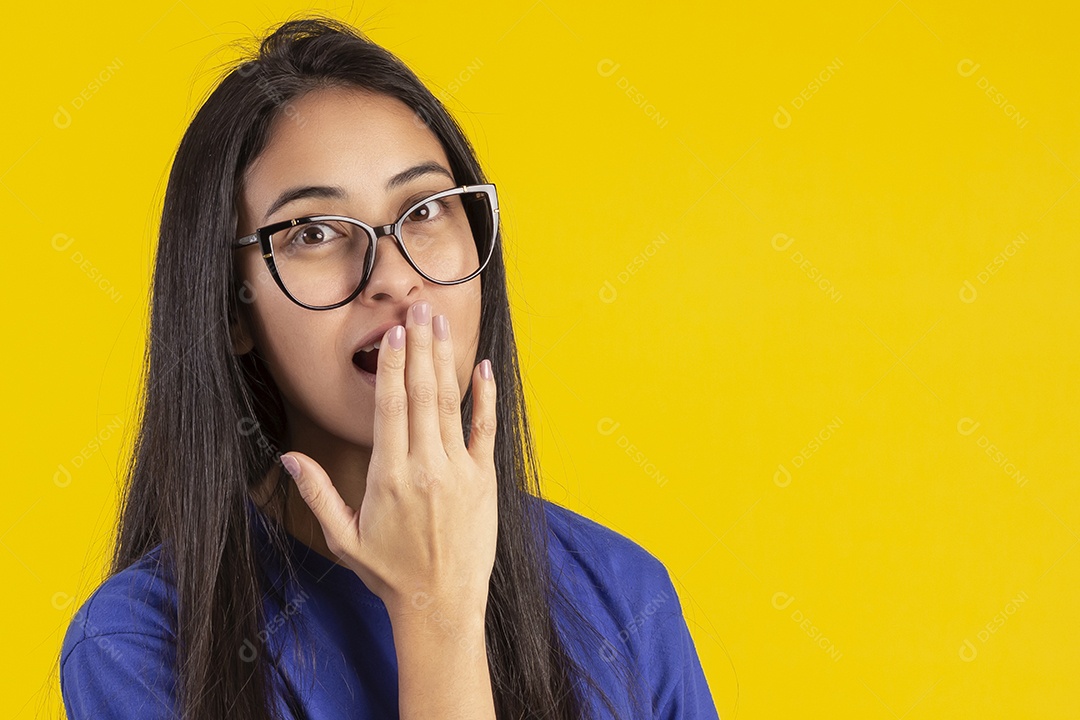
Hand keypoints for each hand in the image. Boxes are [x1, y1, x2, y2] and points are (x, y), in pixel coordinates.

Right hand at [280, 300, 498, 619]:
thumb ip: (316, 493)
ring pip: (451, 405)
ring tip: (440, 323)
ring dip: (445, 360)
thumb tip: (286, 458)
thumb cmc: (390, 573)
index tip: (391, 332)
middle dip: (419, 347)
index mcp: (388, 477)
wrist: (442, 605)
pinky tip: (482, 368)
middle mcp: (425, 468)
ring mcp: (458, 472)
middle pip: (422, 394)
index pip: (390, 408)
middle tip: (417, 307)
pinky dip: (485, 398)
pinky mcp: (484, 480)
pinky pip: (486, 431)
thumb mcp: (343, 538)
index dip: (392, 365)